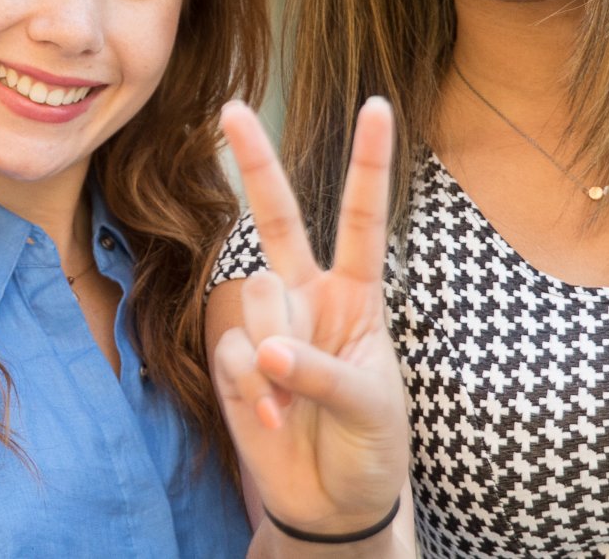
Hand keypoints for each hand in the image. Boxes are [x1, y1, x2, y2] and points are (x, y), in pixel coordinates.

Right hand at [213, 98, 408, 538]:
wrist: (332, 503)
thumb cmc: (370, 446)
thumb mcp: (372, 407)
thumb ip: (324, 372)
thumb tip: (271, 352)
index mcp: (359, 296)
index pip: (363, 220)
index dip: (369, 164)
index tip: (378, 106)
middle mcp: (309, 298)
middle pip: (278, 219)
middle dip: (253, 163)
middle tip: (229, 109)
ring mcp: (268, 328)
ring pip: (256, 300)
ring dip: (277, 357)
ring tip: (296, 408)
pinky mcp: (235, 364)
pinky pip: (236, 353)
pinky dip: (258, 390)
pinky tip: (275, 421)